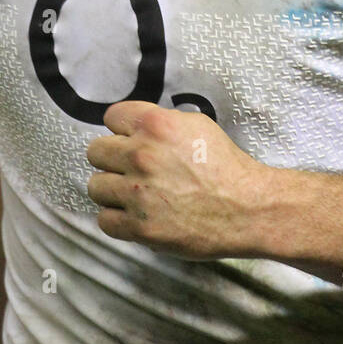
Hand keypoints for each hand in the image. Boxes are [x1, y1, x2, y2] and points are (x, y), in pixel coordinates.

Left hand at [86, 101, 271, 258]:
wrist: (247, 209)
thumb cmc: (226, 167)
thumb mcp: (197, 125)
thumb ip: (161, 123)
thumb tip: (134, 127)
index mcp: (156, 125)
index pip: (112, 116)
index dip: (122, 128)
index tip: (130, 139)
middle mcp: (141, 156)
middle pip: (95, 151)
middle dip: (112, 159)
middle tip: (131, 169)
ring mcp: (138, 194)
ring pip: (95, 186)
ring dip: (112, 190)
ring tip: (133, 194)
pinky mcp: (140, 227)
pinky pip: (104, 220)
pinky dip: (117, 219)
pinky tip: (135, 215)